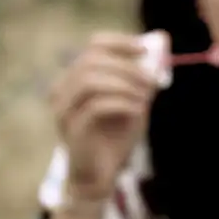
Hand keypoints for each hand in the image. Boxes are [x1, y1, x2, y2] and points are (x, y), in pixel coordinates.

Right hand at [49, 32, 157, 200]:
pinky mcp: (72, 129)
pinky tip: (138, 110)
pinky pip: (96, 106)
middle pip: (92, 60)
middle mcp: (63, 90)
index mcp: (76, 78)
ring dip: (124, 85)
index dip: (120, 43)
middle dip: (127, 67)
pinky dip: (122, 103)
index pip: (93, 46)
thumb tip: (155, 60)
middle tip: (151, 81)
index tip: (144, 50)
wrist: (101, 175)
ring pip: (90, 80)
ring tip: (145, 97)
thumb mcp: (132, 104)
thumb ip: (139, 83)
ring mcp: (64, 109)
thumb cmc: (115, 138)